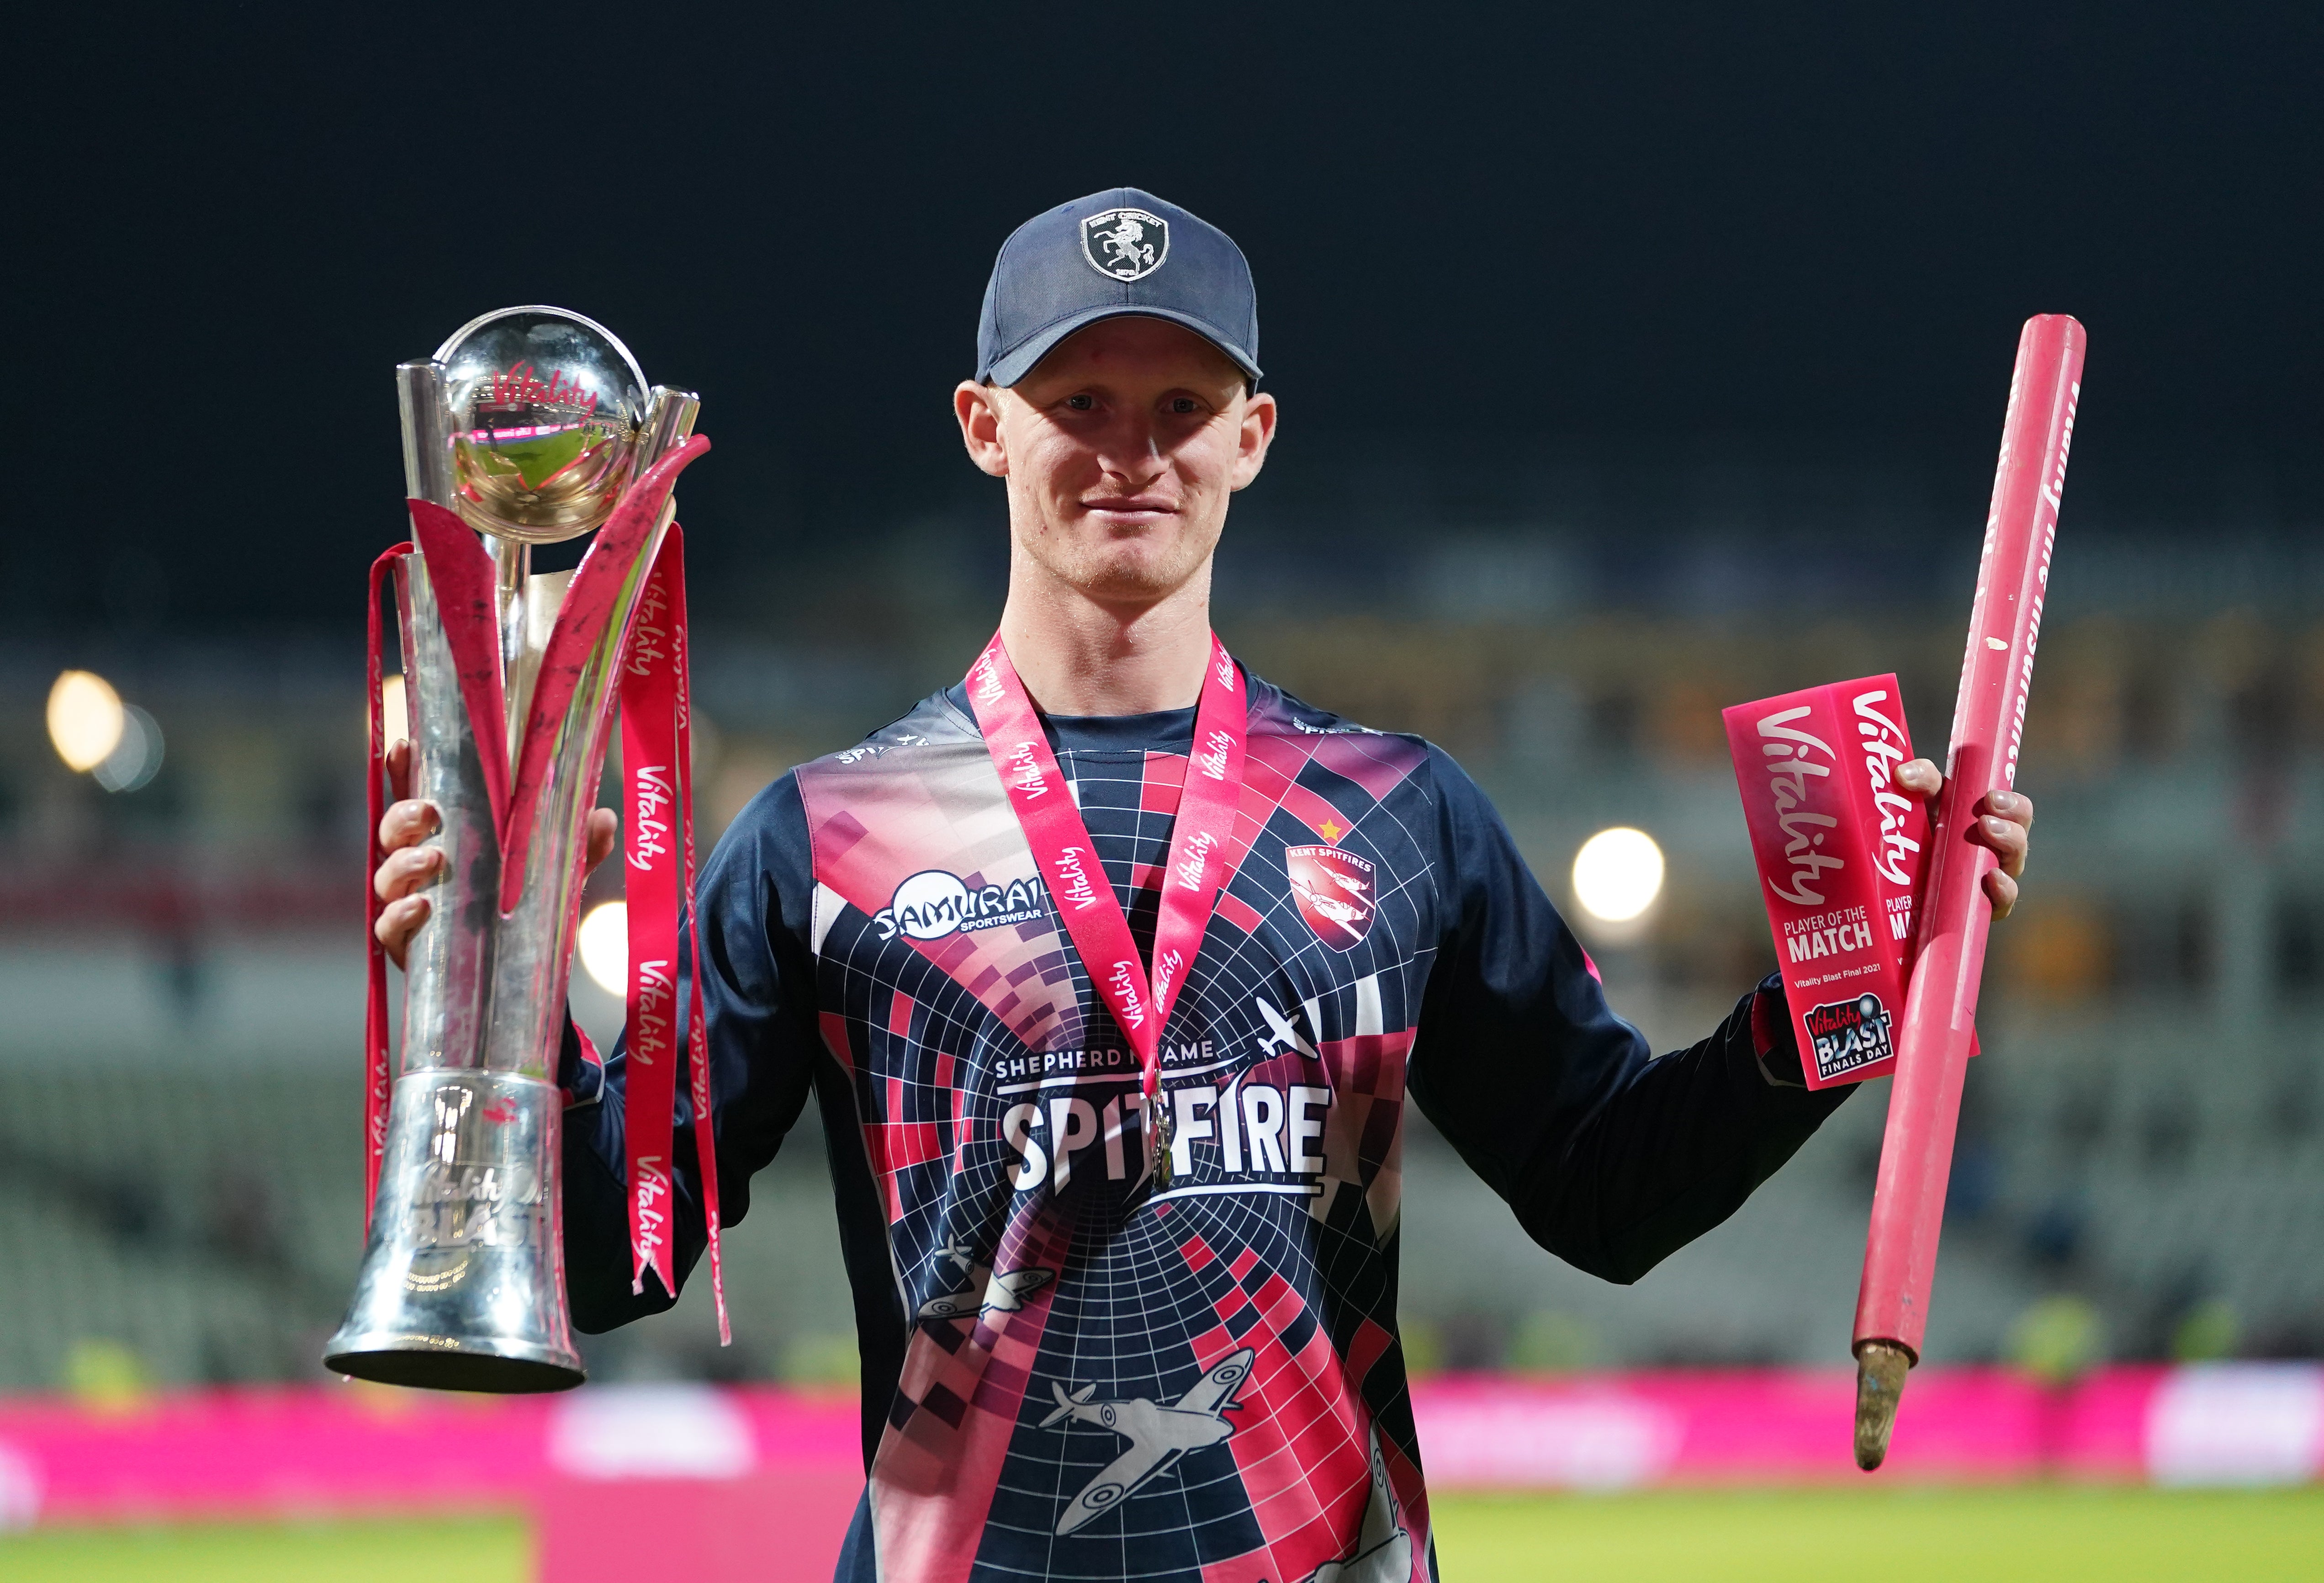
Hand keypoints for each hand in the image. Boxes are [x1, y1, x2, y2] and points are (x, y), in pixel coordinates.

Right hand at [372, 739, 618, 968]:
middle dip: (402, 816)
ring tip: (433, 860)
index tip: (406, 746)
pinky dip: (398, 914)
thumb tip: (603, 817)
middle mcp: (416, 866)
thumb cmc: (525, 908)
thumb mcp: (556, 874)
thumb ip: (580, 847)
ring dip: (403, 863)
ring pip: (386, 875)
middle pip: (391, 831)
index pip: (414, 797)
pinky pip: (387, 926)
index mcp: (444, 837)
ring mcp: (406, 903)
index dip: (403, 771)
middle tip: (429, 811)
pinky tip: (420, 906)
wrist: (518, 972)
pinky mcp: (406, 943)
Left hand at [1893, 759, 2032, 919]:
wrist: (1892, 888)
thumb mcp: (1918, 803)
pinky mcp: (1979, 907)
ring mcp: (1989, 879)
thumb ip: (1918, 782)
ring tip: (1987, 834)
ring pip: (2013, 864)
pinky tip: (1992, 879)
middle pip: (2019, 835)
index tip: (1991, 797)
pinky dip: (2002, 891)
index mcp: (1986, 821)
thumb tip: (1902, 773)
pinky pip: (2001, 902)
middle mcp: (1994, 849)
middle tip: (1985, 818)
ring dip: (2006, 847)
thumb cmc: (1912, 835)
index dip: (2012, 803)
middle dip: (2011, 824)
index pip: (2015, 809)